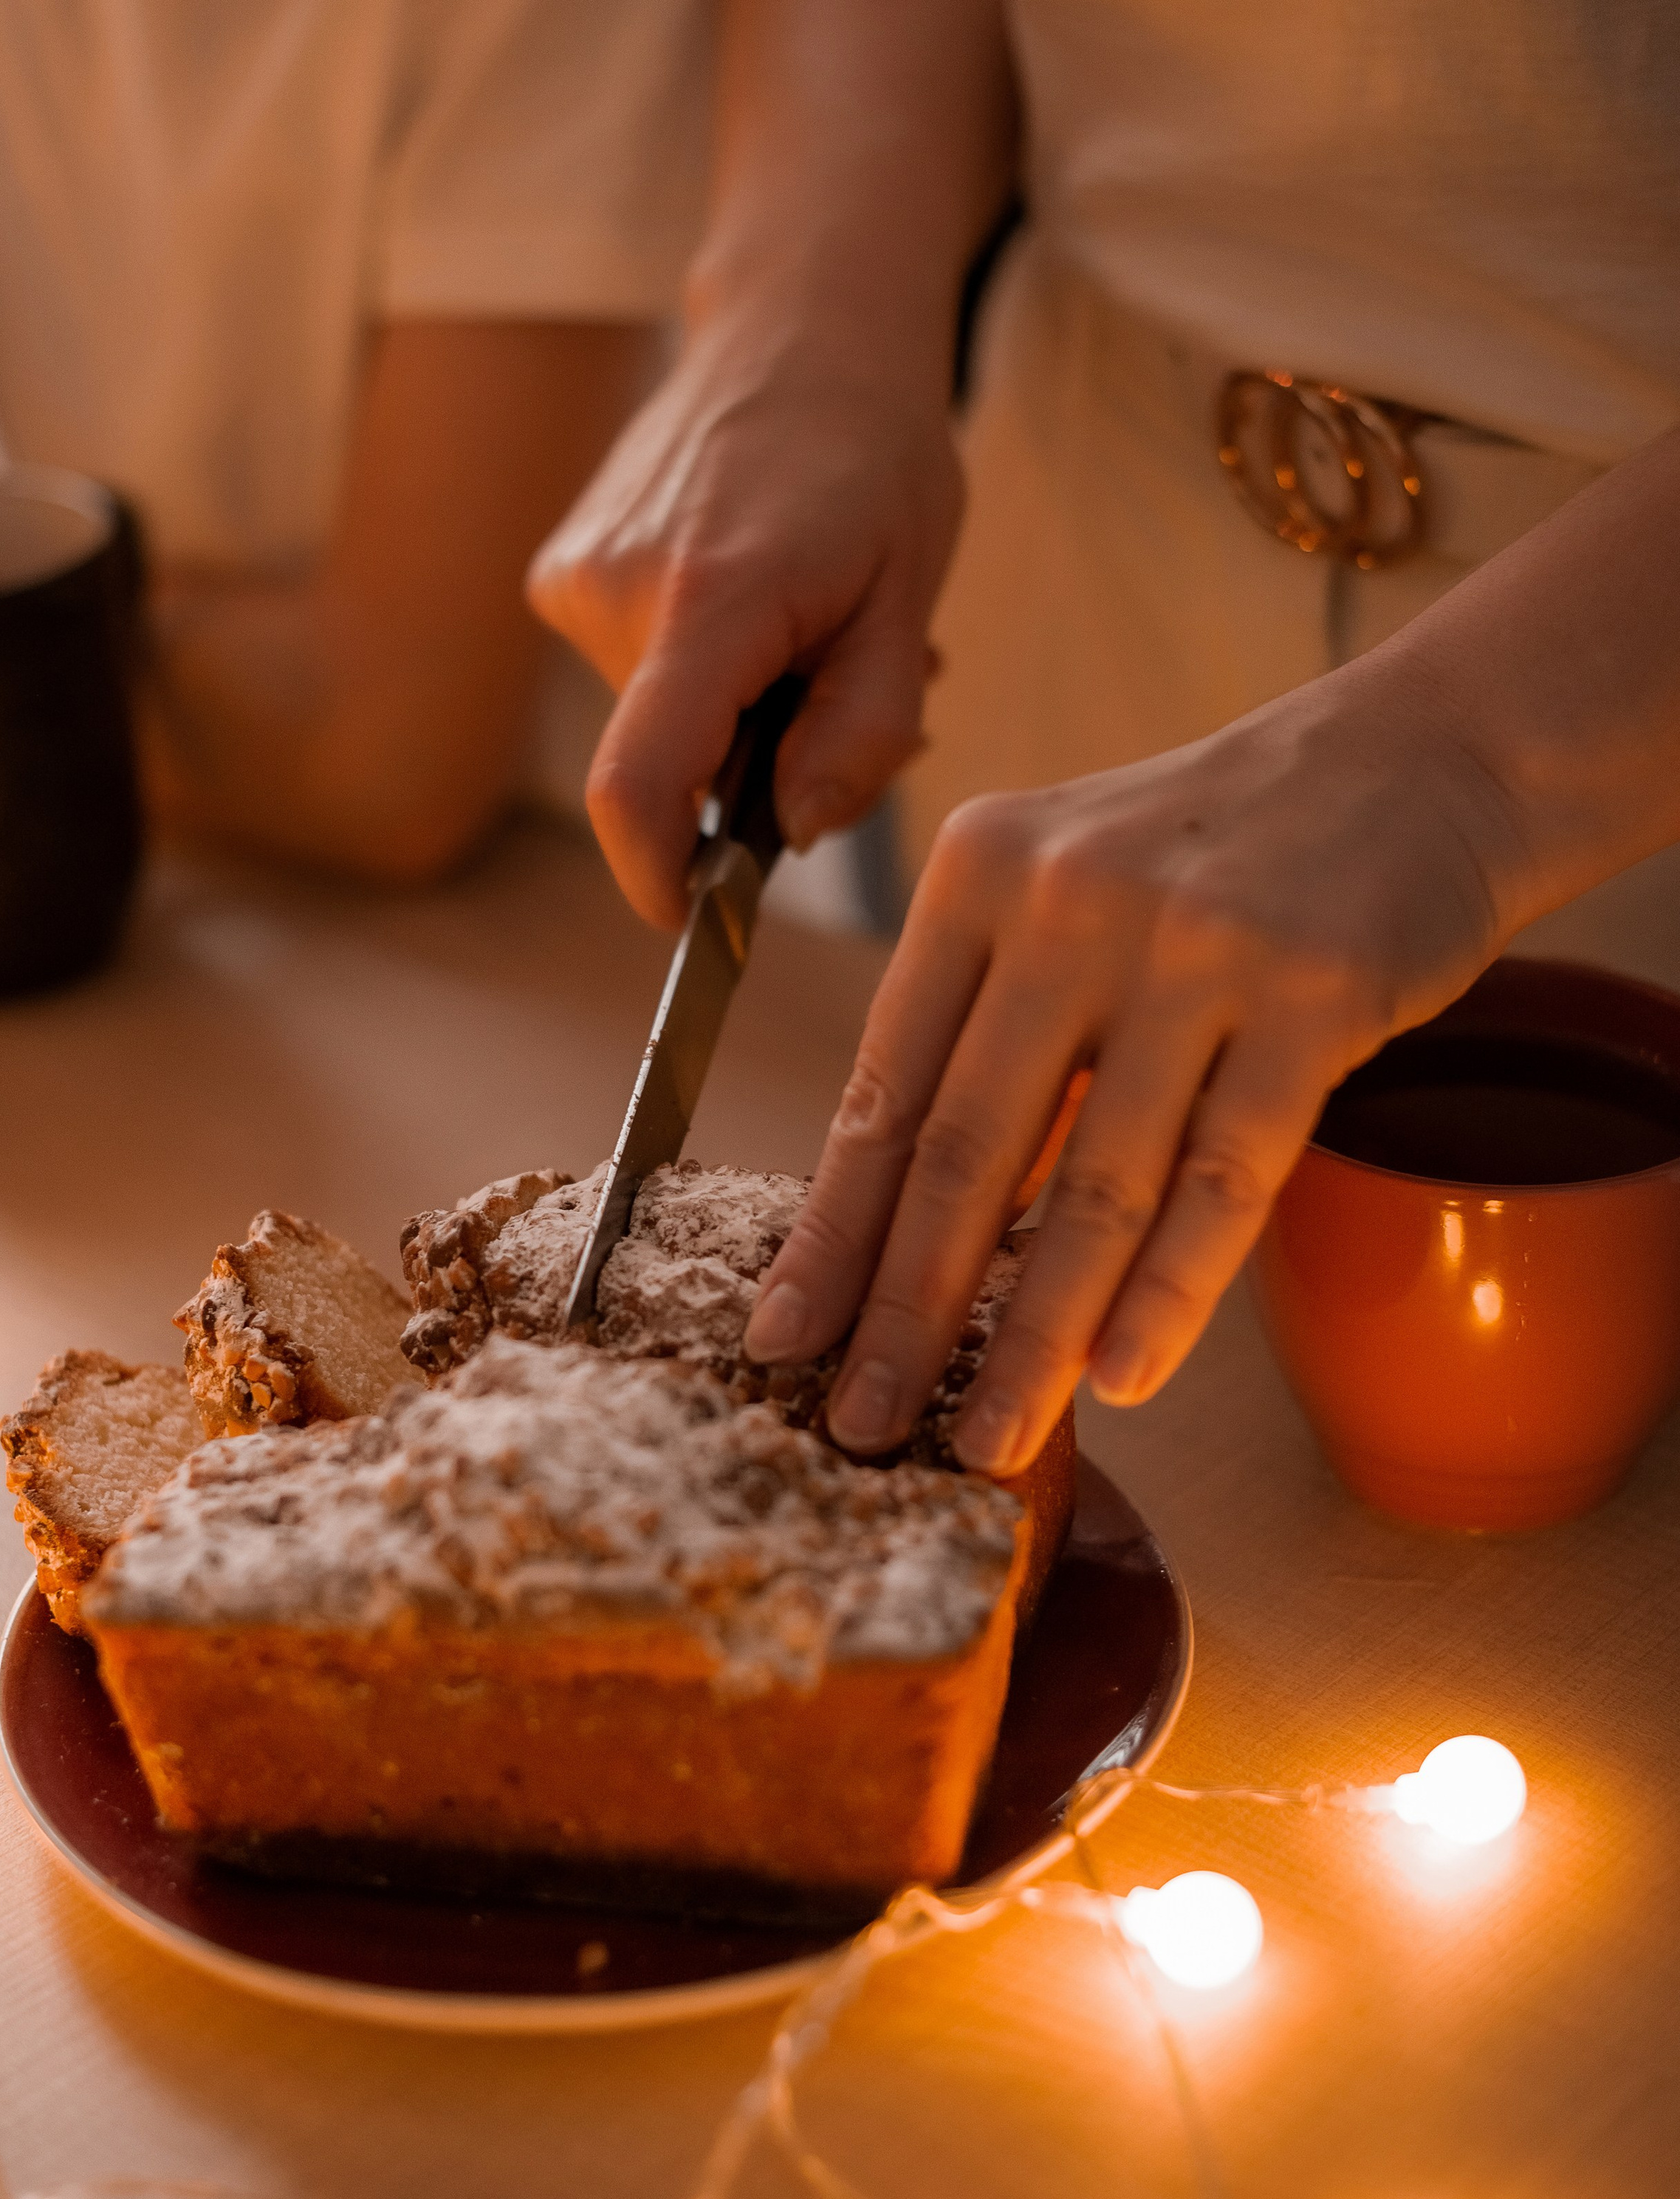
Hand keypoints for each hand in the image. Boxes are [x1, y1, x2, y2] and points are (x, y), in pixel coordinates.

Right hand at [528, 308, 962, 927]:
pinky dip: (704, 668)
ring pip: (661, 722)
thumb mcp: (907, 599)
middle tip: (839, 680)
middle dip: (757, 767)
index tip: (699, 926)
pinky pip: (639, 674)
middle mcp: (615, 592)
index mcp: (709, 602)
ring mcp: (576, 580)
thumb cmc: (873, 454)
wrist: (801, 326)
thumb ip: (859, 733)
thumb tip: (794, 831)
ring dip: (739, 710)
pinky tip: (753, 591)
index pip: (639, 789)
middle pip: (675, 766)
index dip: (658, 883)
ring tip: (804, 621)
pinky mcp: (562, 573)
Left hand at [741, 668, 1528, 1471]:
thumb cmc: (1212, 857)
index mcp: (978, 875)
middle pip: (965, 1152)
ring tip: (988, 1439)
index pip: (883, 1091)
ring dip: (1033, 1339)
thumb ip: (985, 1030)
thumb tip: (896, 1231)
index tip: (782, 1342)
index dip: (829, 1234)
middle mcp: (1069, 902)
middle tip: (864, 1427)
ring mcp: (1197, 946)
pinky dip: (1169, 1294)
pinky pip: (1227, 1179)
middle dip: (905, 1314)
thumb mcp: (1062, 893)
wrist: (1415, 759)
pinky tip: (1120, 1379)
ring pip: (1094, 1188)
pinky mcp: (1317, 994)